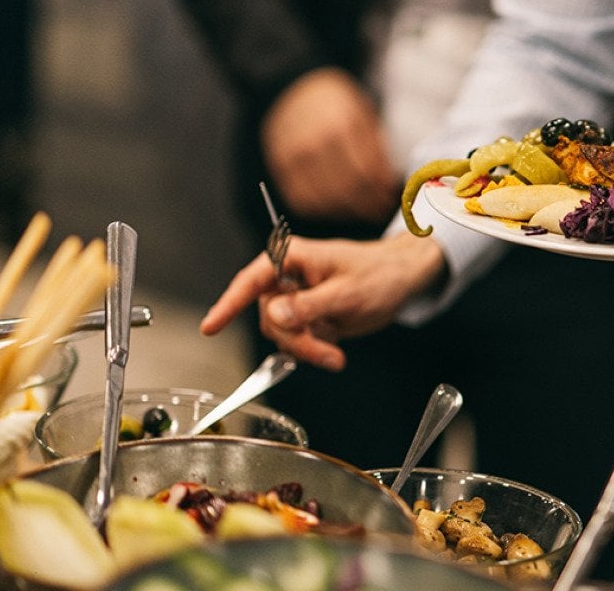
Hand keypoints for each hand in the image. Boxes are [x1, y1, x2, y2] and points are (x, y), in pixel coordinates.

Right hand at [200, 233, 444, 370]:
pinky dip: (313, 350)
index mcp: (291, 258)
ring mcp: (297, 300)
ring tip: (335, 354)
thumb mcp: (347, 292)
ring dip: (306, 348)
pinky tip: (333, 351)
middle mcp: (288, 278)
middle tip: (326, 354)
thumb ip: (309, 305)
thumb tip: (274, 315)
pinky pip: (297, 341)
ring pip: (281, 334)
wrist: (403, 280)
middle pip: (269, 318)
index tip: (210, 327)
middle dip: (295, 340)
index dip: (228, 304)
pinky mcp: (307, 317)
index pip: (251, 281)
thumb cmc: (379, 273)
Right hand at [262, 67, 400, 223]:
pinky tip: (337, 208)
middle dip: (368, 205)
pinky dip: (322, 211)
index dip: (381, 189)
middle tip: (380, 209)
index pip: (366, 170)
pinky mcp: (281, 166)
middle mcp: (315, 142)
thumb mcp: (362, 113)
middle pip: (347, 189)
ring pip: (326, 199)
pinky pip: (303, 200)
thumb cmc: (335, 102)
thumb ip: (376, 145)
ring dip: (348, 212)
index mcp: (341, 125)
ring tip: (362, 212)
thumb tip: (388, 180)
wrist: (294, 89)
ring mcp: (294, 156)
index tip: (391, 196)